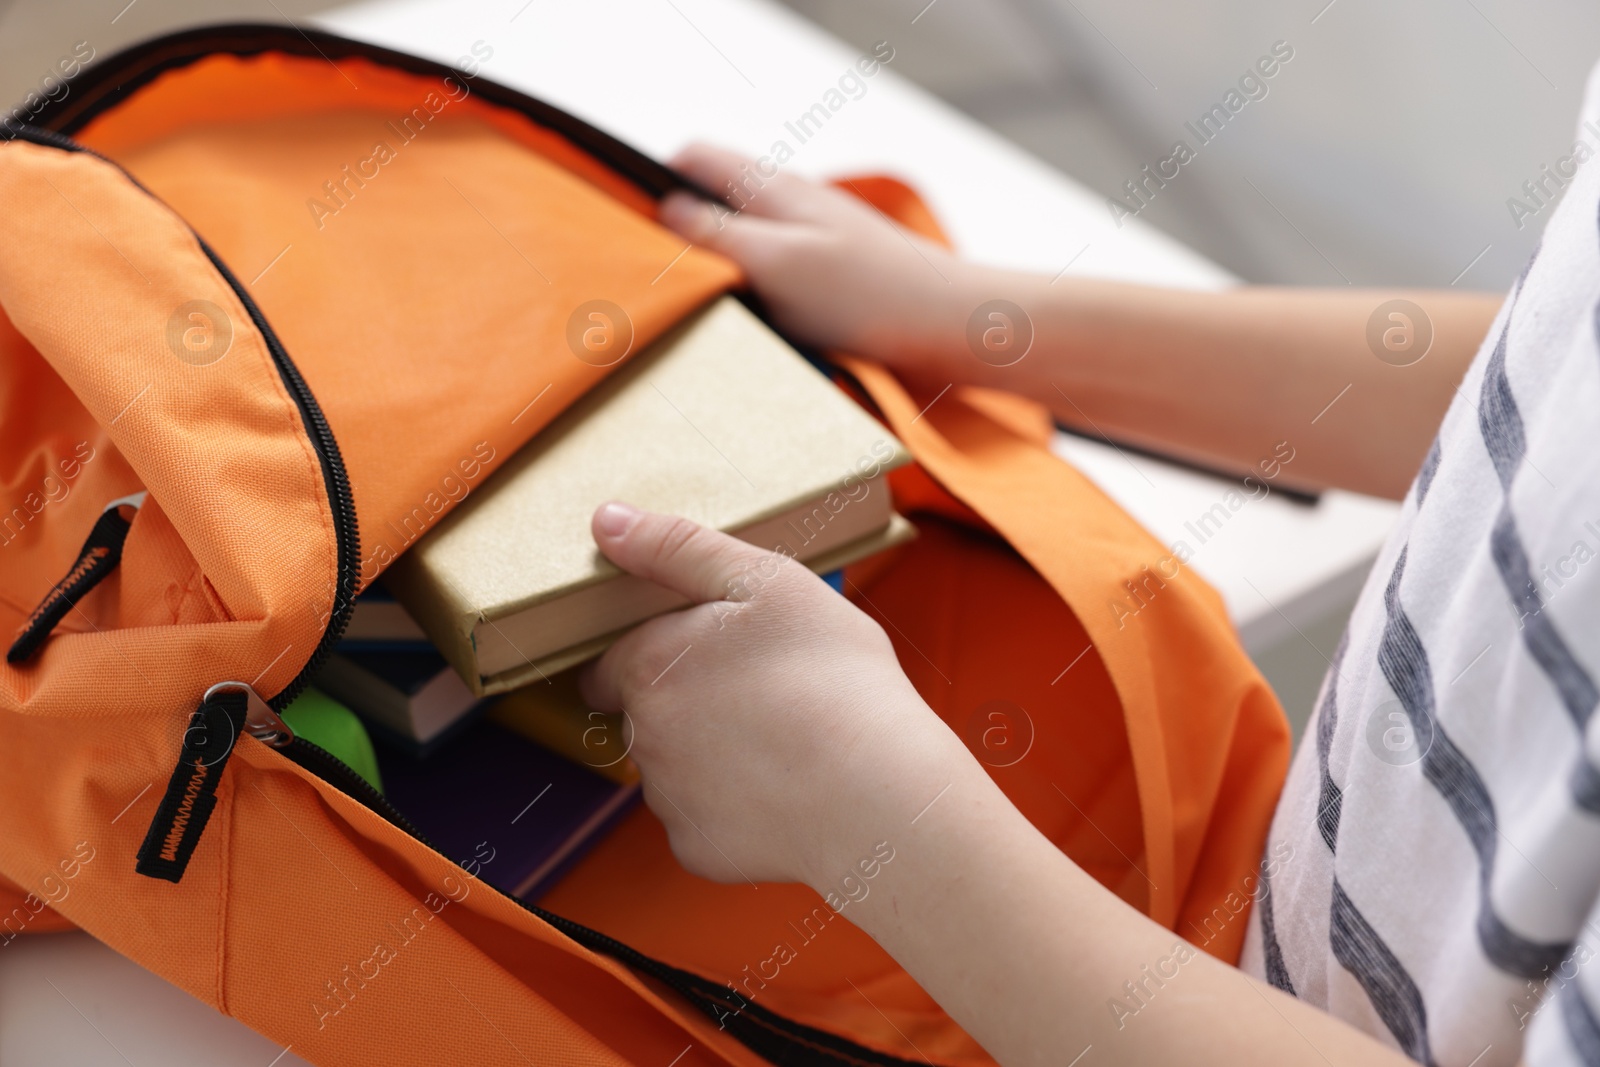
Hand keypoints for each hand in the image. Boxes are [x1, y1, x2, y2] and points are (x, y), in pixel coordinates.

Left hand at [578, 501, 972, 890]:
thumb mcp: (766, 581)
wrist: (876, 794)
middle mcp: (640, 735)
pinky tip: (785, 789)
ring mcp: (666, 800)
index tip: (712, 654)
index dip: (658, 653)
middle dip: (686, 703)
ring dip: (709, 755)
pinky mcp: (697, 851)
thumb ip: (679, 547)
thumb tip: (605, 520)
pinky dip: (734, 808)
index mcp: (646, 666)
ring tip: (782, 740)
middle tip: (761, 692)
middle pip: (645, 715)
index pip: (612, 661)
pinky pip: (705, 822)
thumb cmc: (830, 677)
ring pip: (674, 770)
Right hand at [659, 143, 987, 388]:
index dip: (655, 185)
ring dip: (719, 270)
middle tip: (661, 283)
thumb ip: (718, 235)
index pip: (693, 159)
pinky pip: (772, 275)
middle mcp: (791, 204)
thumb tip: (665, 211)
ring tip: (704, 312)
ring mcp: (812, 239)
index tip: (632, 233)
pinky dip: (753, 295)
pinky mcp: (830, 277)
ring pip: (742, 241)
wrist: (950, 326)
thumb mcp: (776, 263)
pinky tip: (754, 330)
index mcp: (772, 187)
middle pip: (714, 201)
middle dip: (682, 234)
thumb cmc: (868, 294)